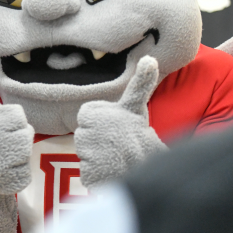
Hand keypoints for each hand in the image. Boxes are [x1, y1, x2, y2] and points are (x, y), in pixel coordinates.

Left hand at [75, 55, 166, 187]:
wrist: (148, 165)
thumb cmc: (138, 132)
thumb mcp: (134, 105)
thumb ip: (140, 82)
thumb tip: (149, 58)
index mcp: (90, 112)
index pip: (85, 118)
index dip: (100, 124)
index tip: (115, 126)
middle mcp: (84, 132)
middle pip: (83, 137)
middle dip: (97, 141)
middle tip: (116, 142)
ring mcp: (86, 155)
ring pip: (85, 155)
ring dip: (97, 157)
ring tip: (114, 155)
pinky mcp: (88, 174)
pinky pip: (87, 172)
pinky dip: (97, 174)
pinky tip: (111, 169)